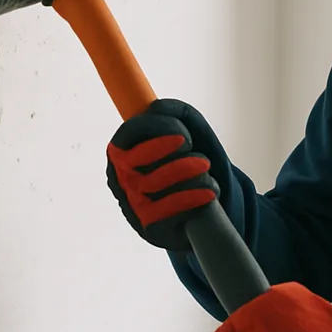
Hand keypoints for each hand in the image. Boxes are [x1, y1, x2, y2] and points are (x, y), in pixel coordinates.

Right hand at [107, 99, 220, 250]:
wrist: (198, 203)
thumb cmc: (187, 159)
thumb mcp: (186, 129)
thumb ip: (173, 111)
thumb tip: (156, 106)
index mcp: (123, 149)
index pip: (130, 132)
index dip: (157, 130)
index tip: (185, 137)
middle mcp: (121, 176)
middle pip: (143, 161)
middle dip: (177, 160)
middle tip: (201, 161)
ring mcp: (132, 202)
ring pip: (158, 183)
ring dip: (191, 176)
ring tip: (207, 173)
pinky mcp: (148, 225)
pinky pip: (168, 209)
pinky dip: (193, 198)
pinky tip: (210, 192)